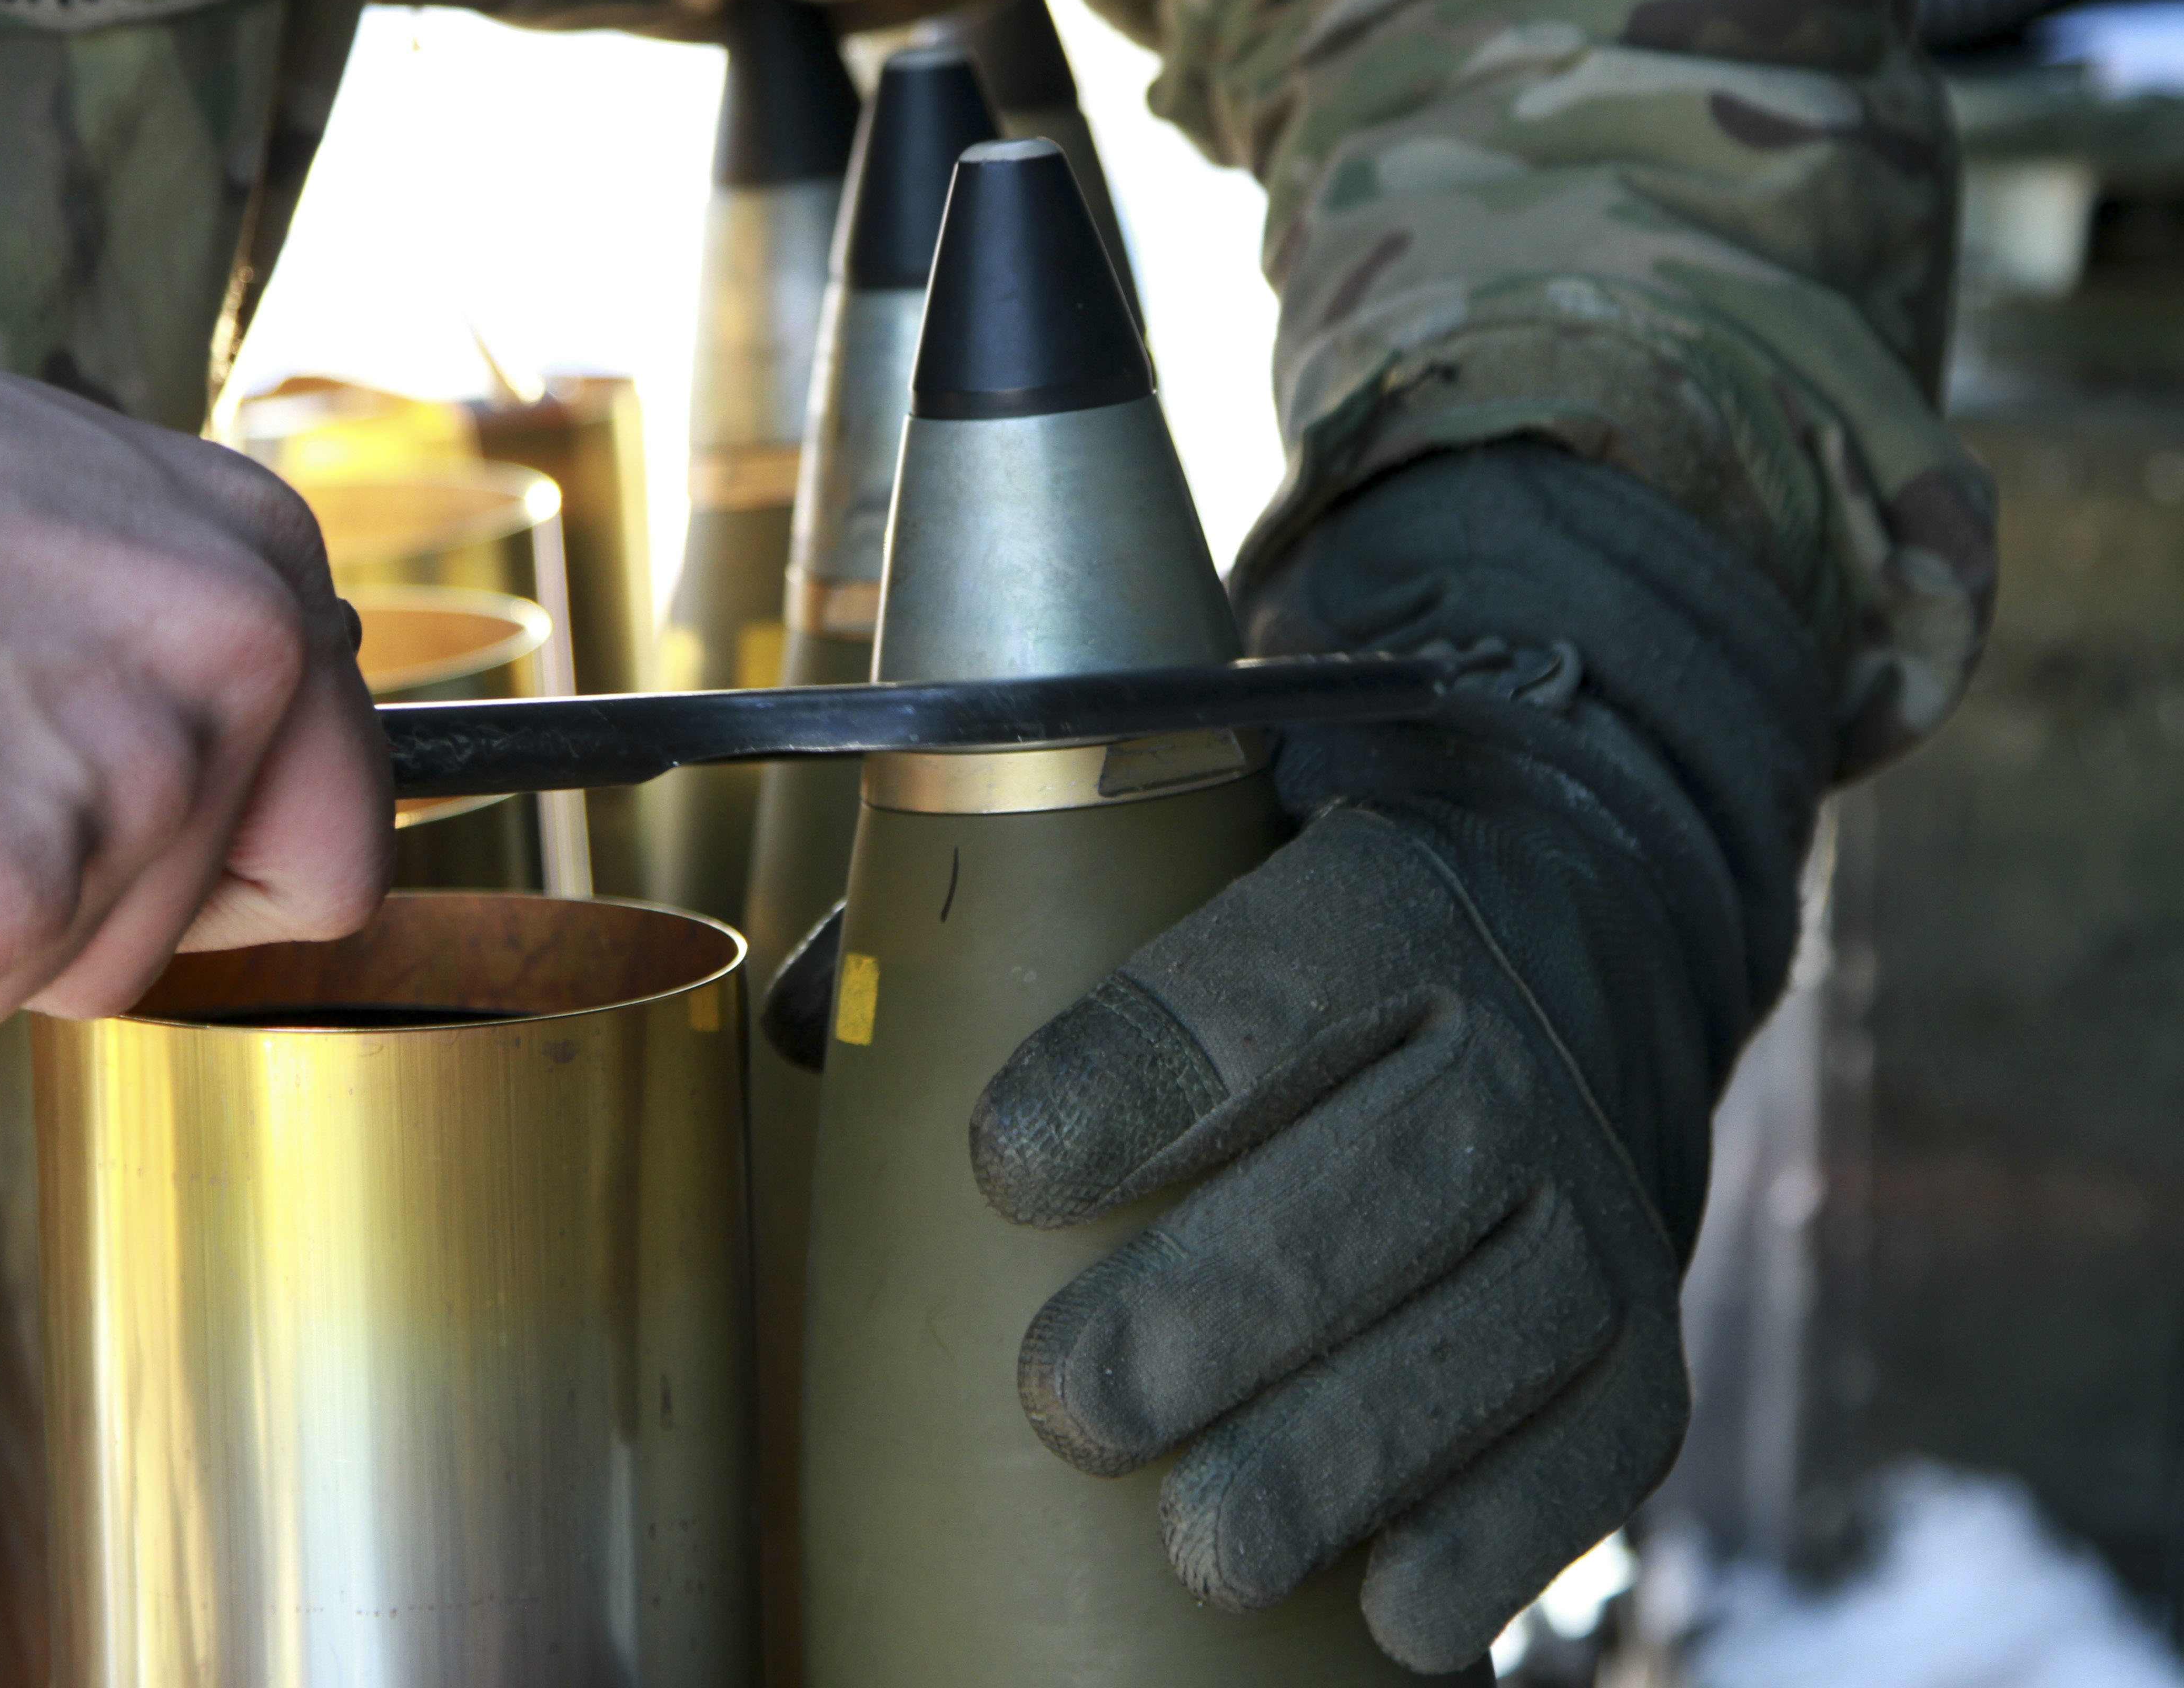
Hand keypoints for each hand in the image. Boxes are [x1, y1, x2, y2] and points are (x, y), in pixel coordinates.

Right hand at [0, 287, 390, 1060]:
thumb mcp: (38, 505)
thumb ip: (152, 625)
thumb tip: (210, 736)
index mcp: (258, 560)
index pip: (338, 821)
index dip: (212, 870)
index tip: (87, 838)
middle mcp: (238, 654)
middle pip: (191, 928)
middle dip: (53, 912)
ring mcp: (130, 780)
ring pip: (39, 980)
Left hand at [968, 443, 1829, 1672]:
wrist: (1587, 937)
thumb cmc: (1306, 945)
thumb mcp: (1192, 865)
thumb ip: (1009, 925)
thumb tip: (828, 1024)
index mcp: (1380, 904)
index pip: (1257, 987)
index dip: (1134, 1076)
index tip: (999, 1171)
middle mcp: (1514, 1041)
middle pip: (1383, 1176)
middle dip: (1223, 1305)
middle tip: (1067, 1400)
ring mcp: (1601, 1200)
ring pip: (1492, 1329)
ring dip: (1344, 1451)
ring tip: (1203, 1542)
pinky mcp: (1648, 1345)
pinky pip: (1596, 1450)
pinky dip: (1498, 1538)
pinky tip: (1388, 1611)